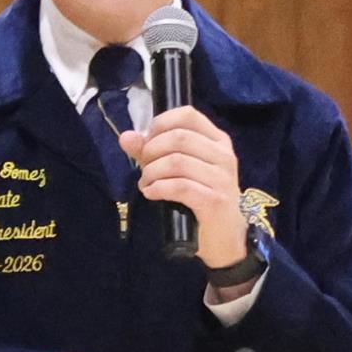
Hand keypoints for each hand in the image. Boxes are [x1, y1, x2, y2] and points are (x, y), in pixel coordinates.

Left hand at [118, 106, 247, 265]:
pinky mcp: (215, 200)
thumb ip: (152, 151)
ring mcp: (222, 178)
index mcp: (218, 140)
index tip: (149, 142)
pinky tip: (151, 194)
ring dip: (152, 173)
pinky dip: (158, 188)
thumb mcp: (179, 170)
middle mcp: (224, 155)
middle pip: (178, 137)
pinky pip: (180, 187)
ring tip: (146, 184)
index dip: (161, 124)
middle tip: (144, 168)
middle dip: (152, 151)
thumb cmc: (202, 198)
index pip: (188, 114)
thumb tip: (126, 136)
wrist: (225, 236)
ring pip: (177, 161)